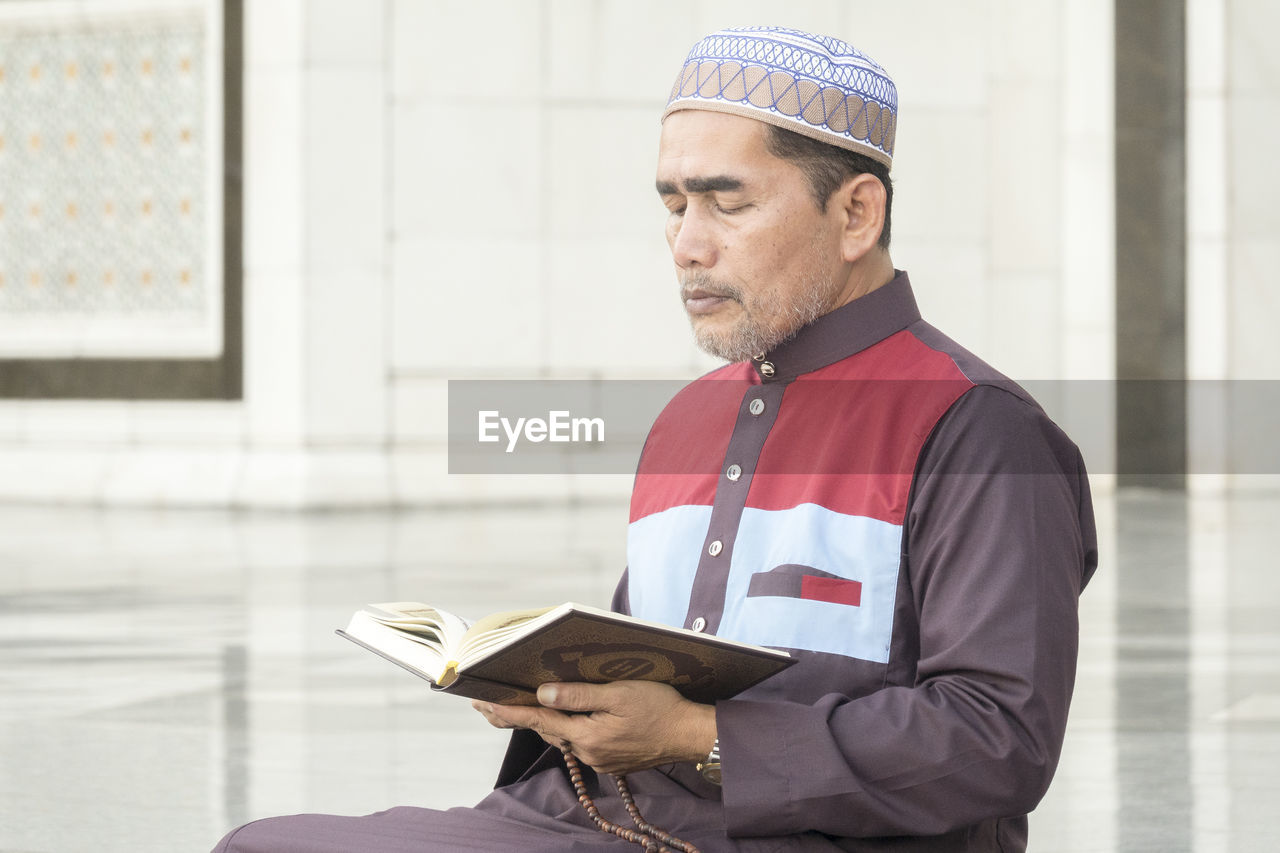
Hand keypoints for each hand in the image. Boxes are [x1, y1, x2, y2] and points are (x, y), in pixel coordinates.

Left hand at [471, 681, 716, 775]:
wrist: (689, 734)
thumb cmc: (659, 707)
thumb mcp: (619, 693)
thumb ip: (579, 695)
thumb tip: (543, 694)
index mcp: (586, 735)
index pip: (539, 718)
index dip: (508, 710)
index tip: (482, 704)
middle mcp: (588, 751)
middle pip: (544, 730)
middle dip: (515, 716)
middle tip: (486, 705)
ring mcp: (599, 758)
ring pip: (560, 737)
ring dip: (537, 722)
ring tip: (513, 710)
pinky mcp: (610, 758)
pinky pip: (577, 742)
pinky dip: (562, 729)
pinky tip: (558, 719)